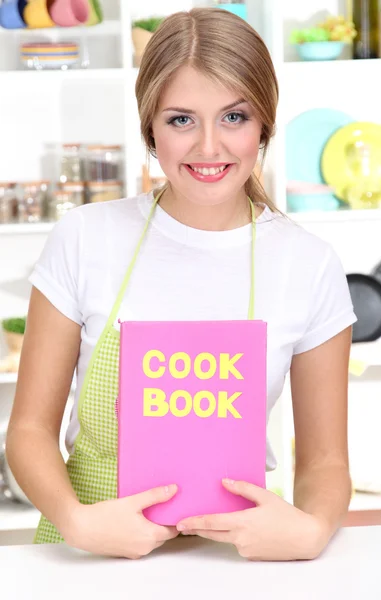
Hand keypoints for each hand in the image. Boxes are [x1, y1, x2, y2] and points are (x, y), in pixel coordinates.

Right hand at [64, 484, 178, 558]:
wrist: (81, 528)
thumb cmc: (106, 516)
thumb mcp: (133, 502)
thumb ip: (155, 496)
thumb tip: (174, 489)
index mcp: (150, 536)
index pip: (173, 530)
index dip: (175, 518)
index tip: (175, 506)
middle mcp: (144, 548)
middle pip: (163, 536)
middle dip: (164, 522)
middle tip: (162, 505)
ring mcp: (134, 552)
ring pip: (151, 540)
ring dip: (152, 528)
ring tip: (148, 511)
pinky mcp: (124, 552)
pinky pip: (140, 543)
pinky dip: (141, 533)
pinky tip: (134, 520)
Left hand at [176, 479, 327, 560]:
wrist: (305, 538)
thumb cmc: (286, 515)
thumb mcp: (265, 496)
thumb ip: (243, 488)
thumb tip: (224, 482)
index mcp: (243, 522)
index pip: (212, 523)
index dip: (194, 522)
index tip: (180, 522)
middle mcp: (241, 539)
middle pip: (213, 534)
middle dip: (196, 529)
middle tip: (182, 525)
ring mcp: (246, 550)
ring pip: (227, 538)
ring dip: (222, 530)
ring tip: (226, 518)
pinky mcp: (251, 556)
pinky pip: (238, 544)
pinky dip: (237, 536)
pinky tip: (250, 528)